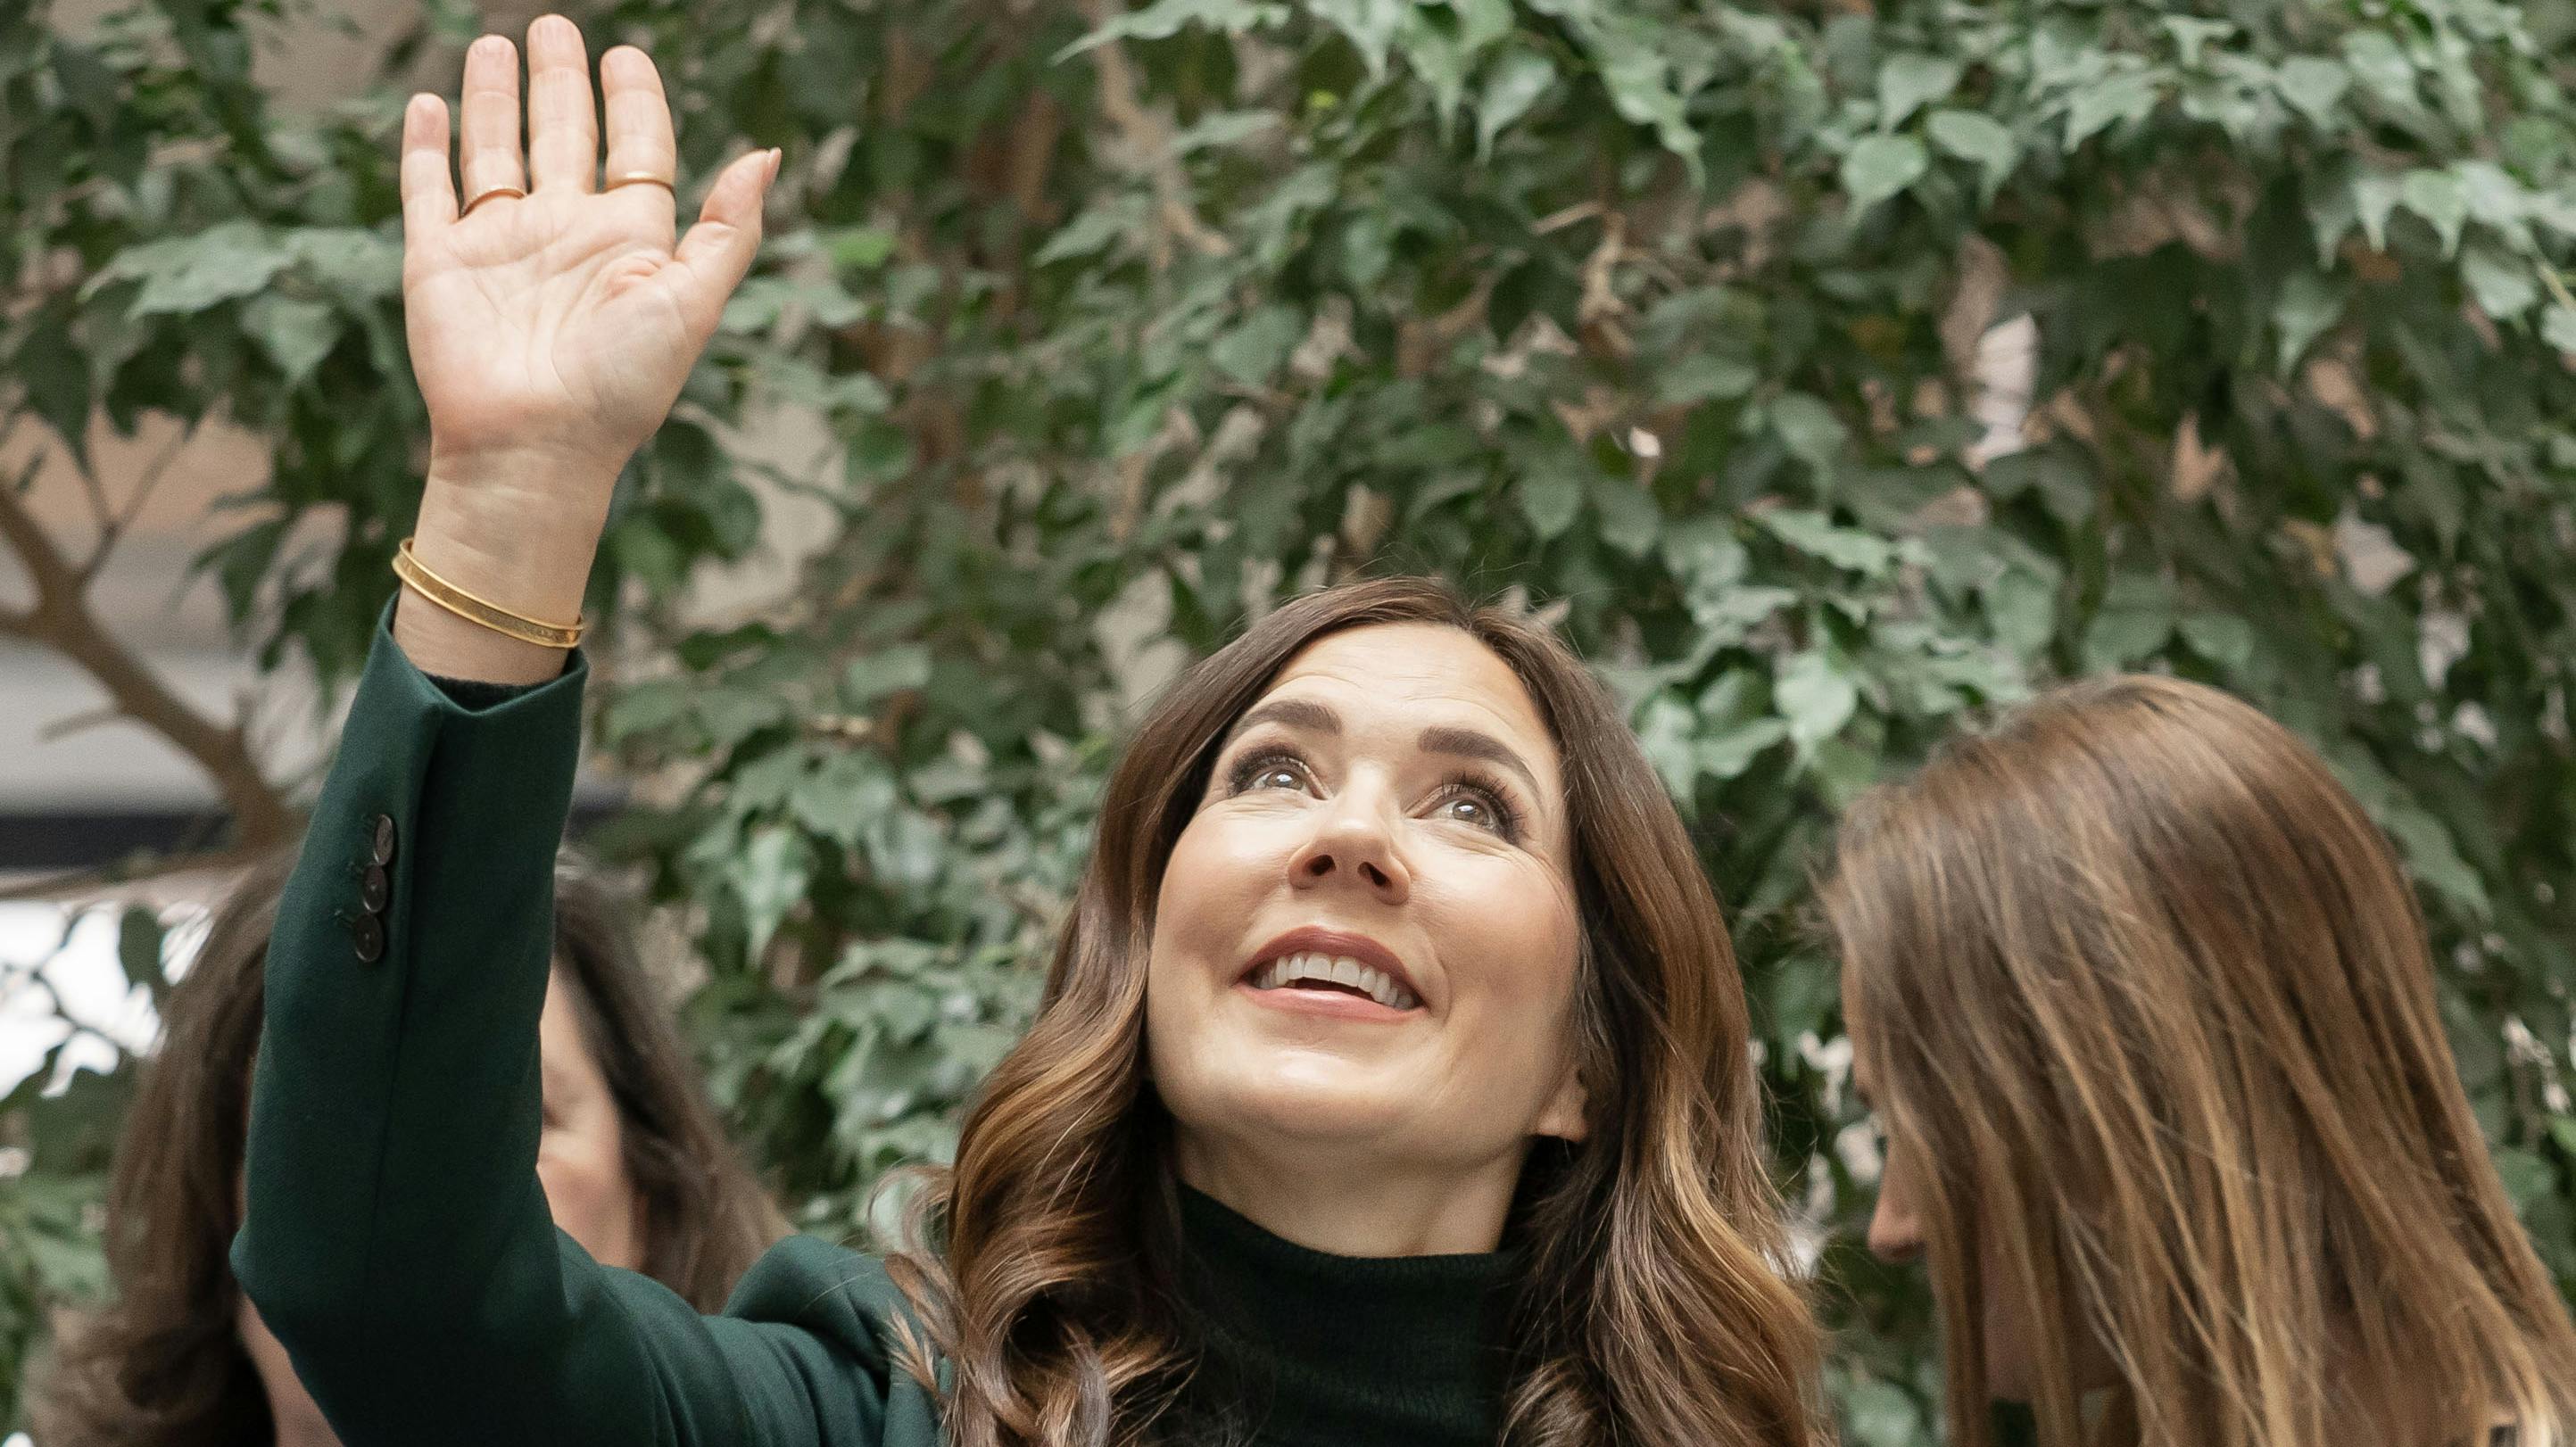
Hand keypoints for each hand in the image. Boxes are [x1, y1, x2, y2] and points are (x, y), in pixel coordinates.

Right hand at [394, 15, 777, 679]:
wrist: (535, 447)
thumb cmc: (622, 386)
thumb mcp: (693, 302)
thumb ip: (729, 229)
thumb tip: (768, 155)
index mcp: (630, 242)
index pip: (636, 151)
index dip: (634, 102)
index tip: (627, 54)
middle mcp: (566, 235)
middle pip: (565, 137)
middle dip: (560, 83)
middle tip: (553, 27)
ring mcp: (500, 246)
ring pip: (496, 151)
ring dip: (495, 100)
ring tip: (495, 45)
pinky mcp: (440, 262)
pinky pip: (429, 191)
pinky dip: (426, 148)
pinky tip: (429, 106)